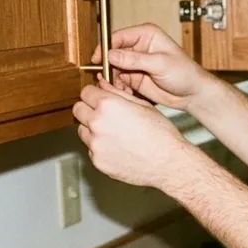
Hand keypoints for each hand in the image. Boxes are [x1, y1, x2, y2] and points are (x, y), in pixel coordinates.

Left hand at [72, 79, 194, 188]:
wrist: (168, 163)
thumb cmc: (161, 134)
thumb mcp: (142, 106)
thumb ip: (118, 94)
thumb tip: (102, 85)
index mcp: (108, 105)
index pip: (85, 92)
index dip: (94, 95)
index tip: (99, 99)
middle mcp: (97, 123)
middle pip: (78, 110)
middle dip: (88, 110)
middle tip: (104, 115)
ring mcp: (96, 144)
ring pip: (82, 131)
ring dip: (92, 130)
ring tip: (114, 134)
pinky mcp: (98, 161)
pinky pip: (92, 150)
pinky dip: (101, 148)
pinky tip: (119, 149)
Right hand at [91, 24, 205, 109]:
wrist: (192, 93)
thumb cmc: (185, 73)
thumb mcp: (160, 64)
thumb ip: (135, 59)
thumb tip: (112, 54)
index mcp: (146, 34)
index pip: (118, 36)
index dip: (106, 47)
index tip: (99, 59)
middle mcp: (139, 47)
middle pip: (113, 53)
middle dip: (109, 66)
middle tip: (109, 78)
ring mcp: (136, 63)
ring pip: (114, 68)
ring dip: (114, 79)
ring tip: (121, 87)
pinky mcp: (135, 77)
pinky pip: (119, 80)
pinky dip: (119, 86)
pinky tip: (126, 91)